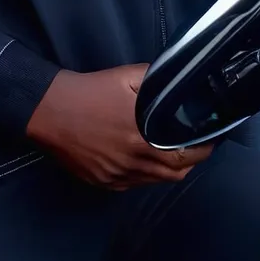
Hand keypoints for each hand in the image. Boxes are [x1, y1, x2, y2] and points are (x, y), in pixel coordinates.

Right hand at [26, 64, 212, 190]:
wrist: (50, 109)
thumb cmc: (89, 90)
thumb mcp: (127, 75)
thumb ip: (156, 81)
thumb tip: (178, 84)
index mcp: (142, 136)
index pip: (186, 154)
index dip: (203, 148)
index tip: (209, 138)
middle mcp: (132, 162)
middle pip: (175, 173)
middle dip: (191, 160)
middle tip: (195, 146)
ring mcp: (117, 176)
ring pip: (155, 181)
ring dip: (169, 169)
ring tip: (173, 152)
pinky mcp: (104, 182)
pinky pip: (133, 185)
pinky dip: (145, 175)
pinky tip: (144, 160)